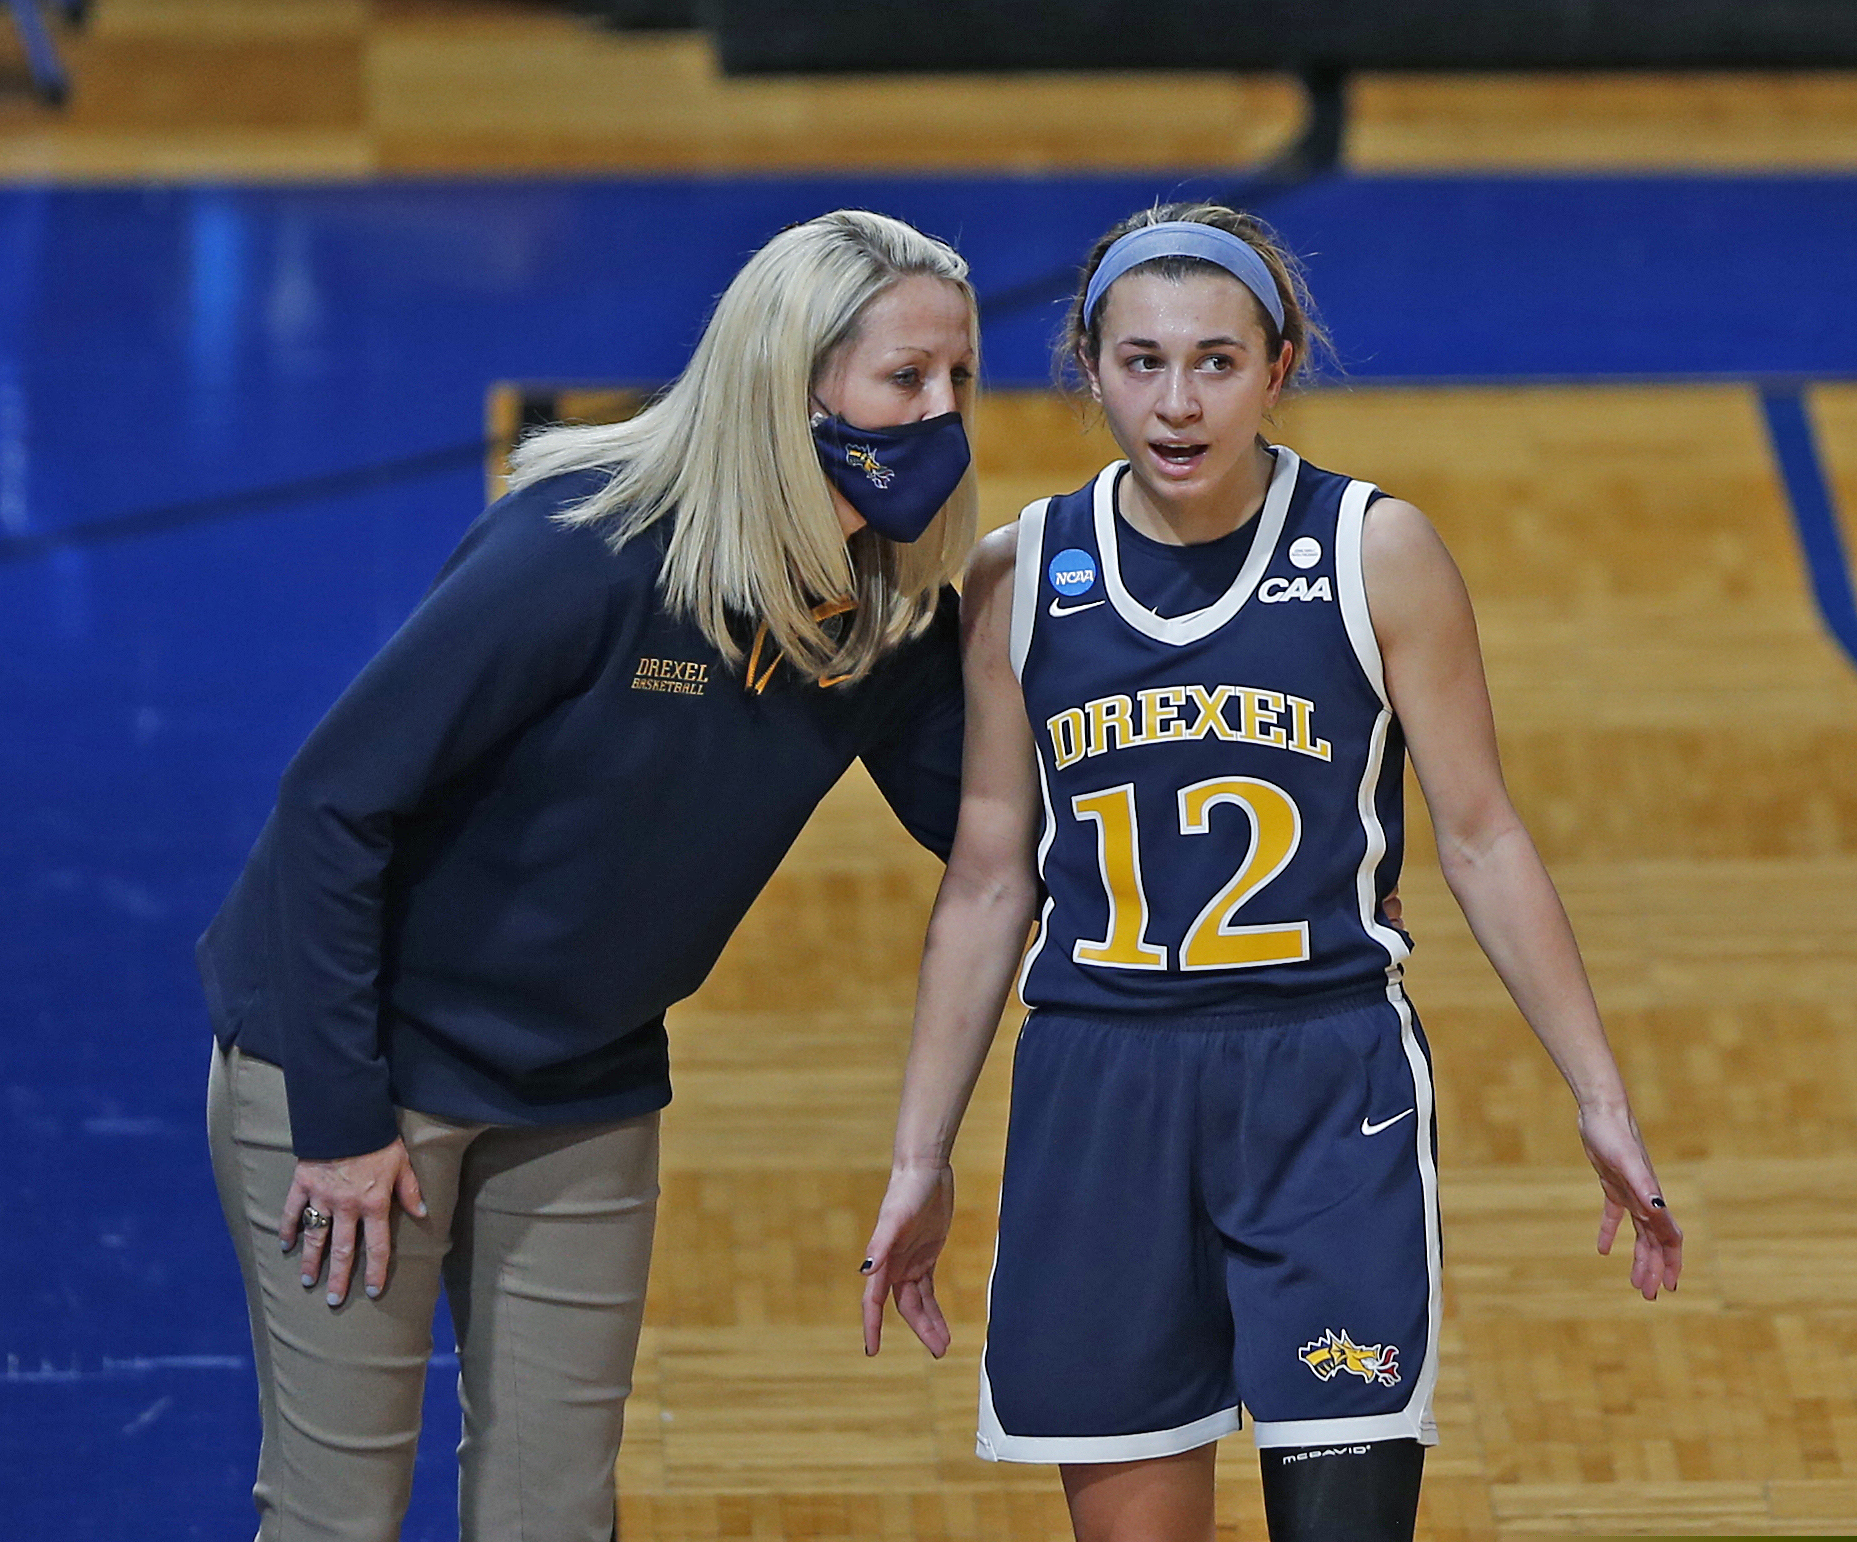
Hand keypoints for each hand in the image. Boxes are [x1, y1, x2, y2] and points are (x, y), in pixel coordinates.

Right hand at [280, 1138, 426, 1306]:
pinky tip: (286, 1245)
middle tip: (334, 1300)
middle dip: (339, 1277)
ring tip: (308, 1281)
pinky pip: (293, 1212)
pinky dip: (288, 1228)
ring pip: (316, 1237)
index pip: (378, 1245)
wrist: (348, 1117)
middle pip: (343, 1250)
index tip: (374, 1290)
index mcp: (374, 1204)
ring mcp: (322, 1197)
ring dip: (311, 1261)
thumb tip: (421, 1213)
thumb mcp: (402, 1164)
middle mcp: (347, 1207)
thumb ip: (410, 1191)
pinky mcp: (303, 1185)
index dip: (377, 1269)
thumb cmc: (379, 1140)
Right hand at [860, 1163, 954, 1357]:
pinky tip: (942, 1324)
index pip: (875, 1301)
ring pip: (918, 1302)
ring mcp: (910, 1261)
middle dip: (920, 1330)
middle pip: (904, 1307)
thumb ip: (880, 1244)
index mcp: (883, 1259)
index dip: (872, 1326)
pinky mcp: (926, 1255)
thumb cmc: (907, 1190)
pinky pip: (928, 1289)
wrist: (925, 1170)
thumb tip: (865, 1270)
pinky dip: (935, 1308)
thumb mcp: (896, 1218)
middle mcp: (894, 1265)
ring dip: (929, 1323)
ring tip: (943, 1346)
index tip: (872, 1351)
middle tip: (938, 1351)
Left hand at [1579, 1102, 1681, 1300]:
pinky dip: (1610, 1233)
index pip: (1668, 1238)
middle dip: (1654, 1269)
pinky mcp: (1611, 1184)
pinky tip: (1603, 1250)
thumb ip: (1643, 1185)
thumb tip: (1658, 1209)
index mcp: (1652, 1198)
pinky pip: (1614, 1215)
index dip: (1670, 1262)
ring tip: (1634, 1283)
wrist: (1600, 1111)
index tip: (1670, 1286)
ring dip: (1639, 1258)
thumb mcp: (1624, 1161)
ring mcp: (1629, 1191)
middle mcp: (1645, 1198)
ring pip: (1639, 1234)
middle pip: (1654, 1242)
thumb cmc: (1613, 1134)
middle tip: (1649, 1295)